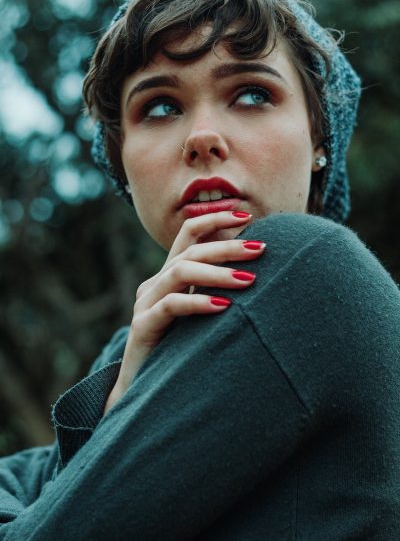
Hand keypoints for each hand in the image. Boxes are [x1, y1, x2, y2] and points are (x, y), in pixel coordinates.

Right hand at [104, 211, 264, 413]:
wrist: (145, 389)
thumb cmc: (181, 350)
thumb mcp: (201, 314)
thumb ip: (217, 290)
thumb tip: (257, 270)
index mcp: (169, 275)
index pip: (189, 233)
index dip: (215, 218)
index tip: (247, 215)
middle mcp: (155, 283)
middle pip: (191, 251)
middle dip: (228, 247)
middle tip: (260, 249)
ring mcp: (146, 303)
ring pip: (180, 272)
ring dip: (217, 273)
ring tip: (249, 280)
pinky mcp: (143, 326)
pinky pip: (171, 306)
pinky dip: (198, 302)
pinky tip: (224, 307)